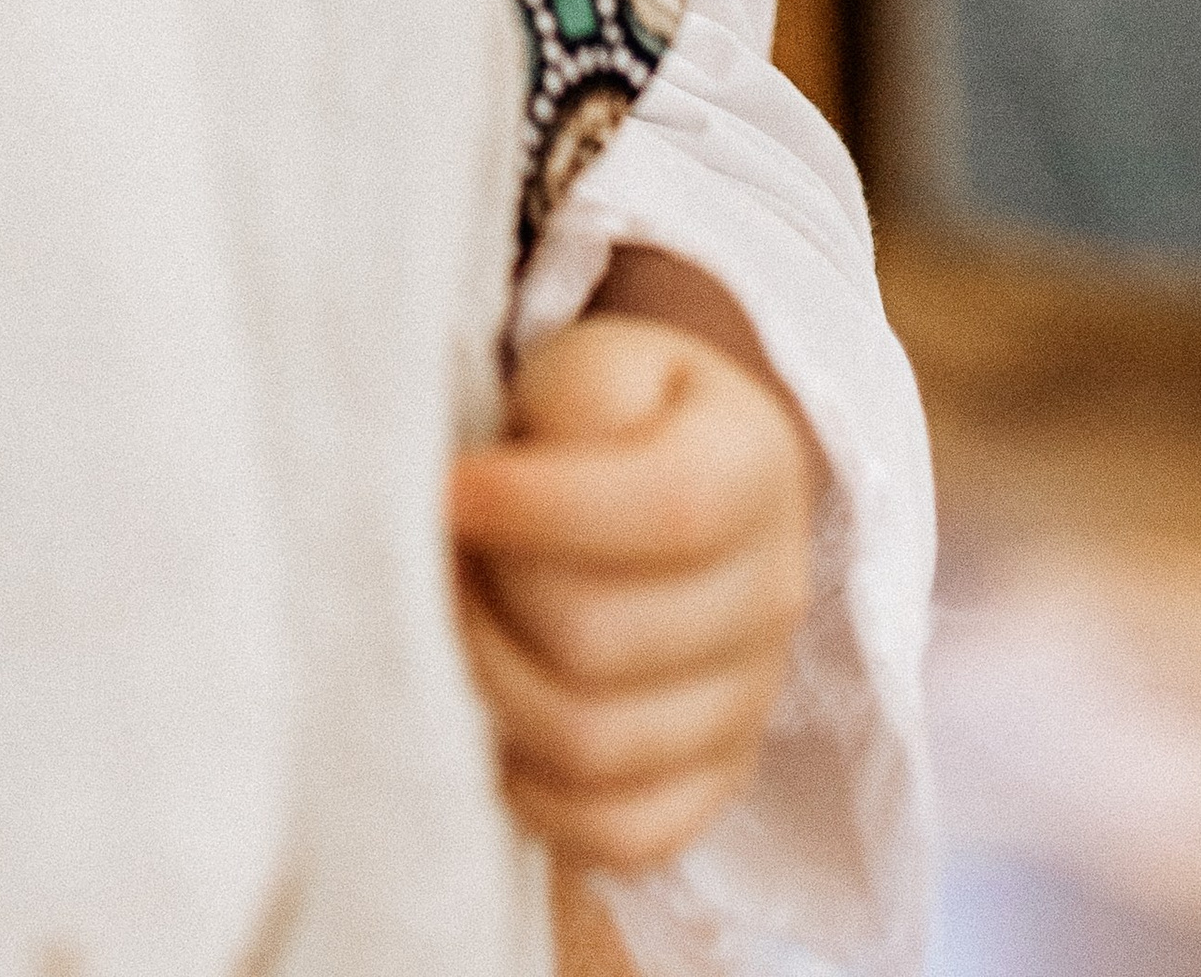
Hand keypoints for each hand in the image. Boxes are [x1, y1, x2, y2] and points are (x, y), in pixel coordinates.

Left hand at [448, 288, 816, 874]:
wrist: (659, 469)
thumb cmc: (603, 414)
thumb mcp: (592, 364)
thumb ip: (571, 400)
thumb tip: (504, 488)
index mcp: (752, 469)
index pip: (669, 509)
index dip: (539, 507)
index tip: (447, 488)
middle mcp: (771, 597)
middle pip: (601, 638)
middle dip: (487, 596)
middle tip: (429, 554)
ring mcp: (746, 706)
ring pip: (593, 742)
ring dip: (486, 682)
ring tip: (447, 623)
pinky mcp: (709, 786)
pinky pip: (621, 835)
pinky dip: (534, 791)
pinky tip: (488, 718)